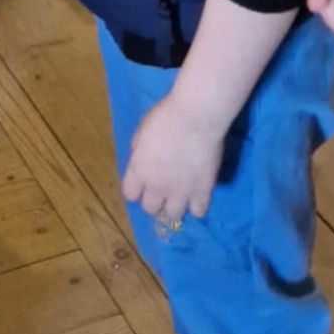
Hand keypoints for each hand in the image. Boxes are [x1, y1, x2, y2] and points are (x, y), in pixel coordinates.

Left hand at [121, 91, 227, 224]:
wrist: (195, 117)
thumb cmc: (166, 116)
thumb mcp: (141, 131)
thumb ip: (139, 153)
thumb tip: (141, 164)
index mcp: (139, 171)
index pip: (130, 194)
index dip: (136, 188)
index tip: (143, 181)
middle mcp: (157, 187)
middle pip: (150, 208)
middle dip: (155, 199)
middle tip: (163, 187)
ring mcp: (181, 192)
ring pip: (173, 216)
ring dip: (174, 206)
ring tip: (181, 195)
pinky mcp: (203, 191)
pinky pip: (198, 212)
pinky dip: (197, 206)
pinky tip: (197, 195)